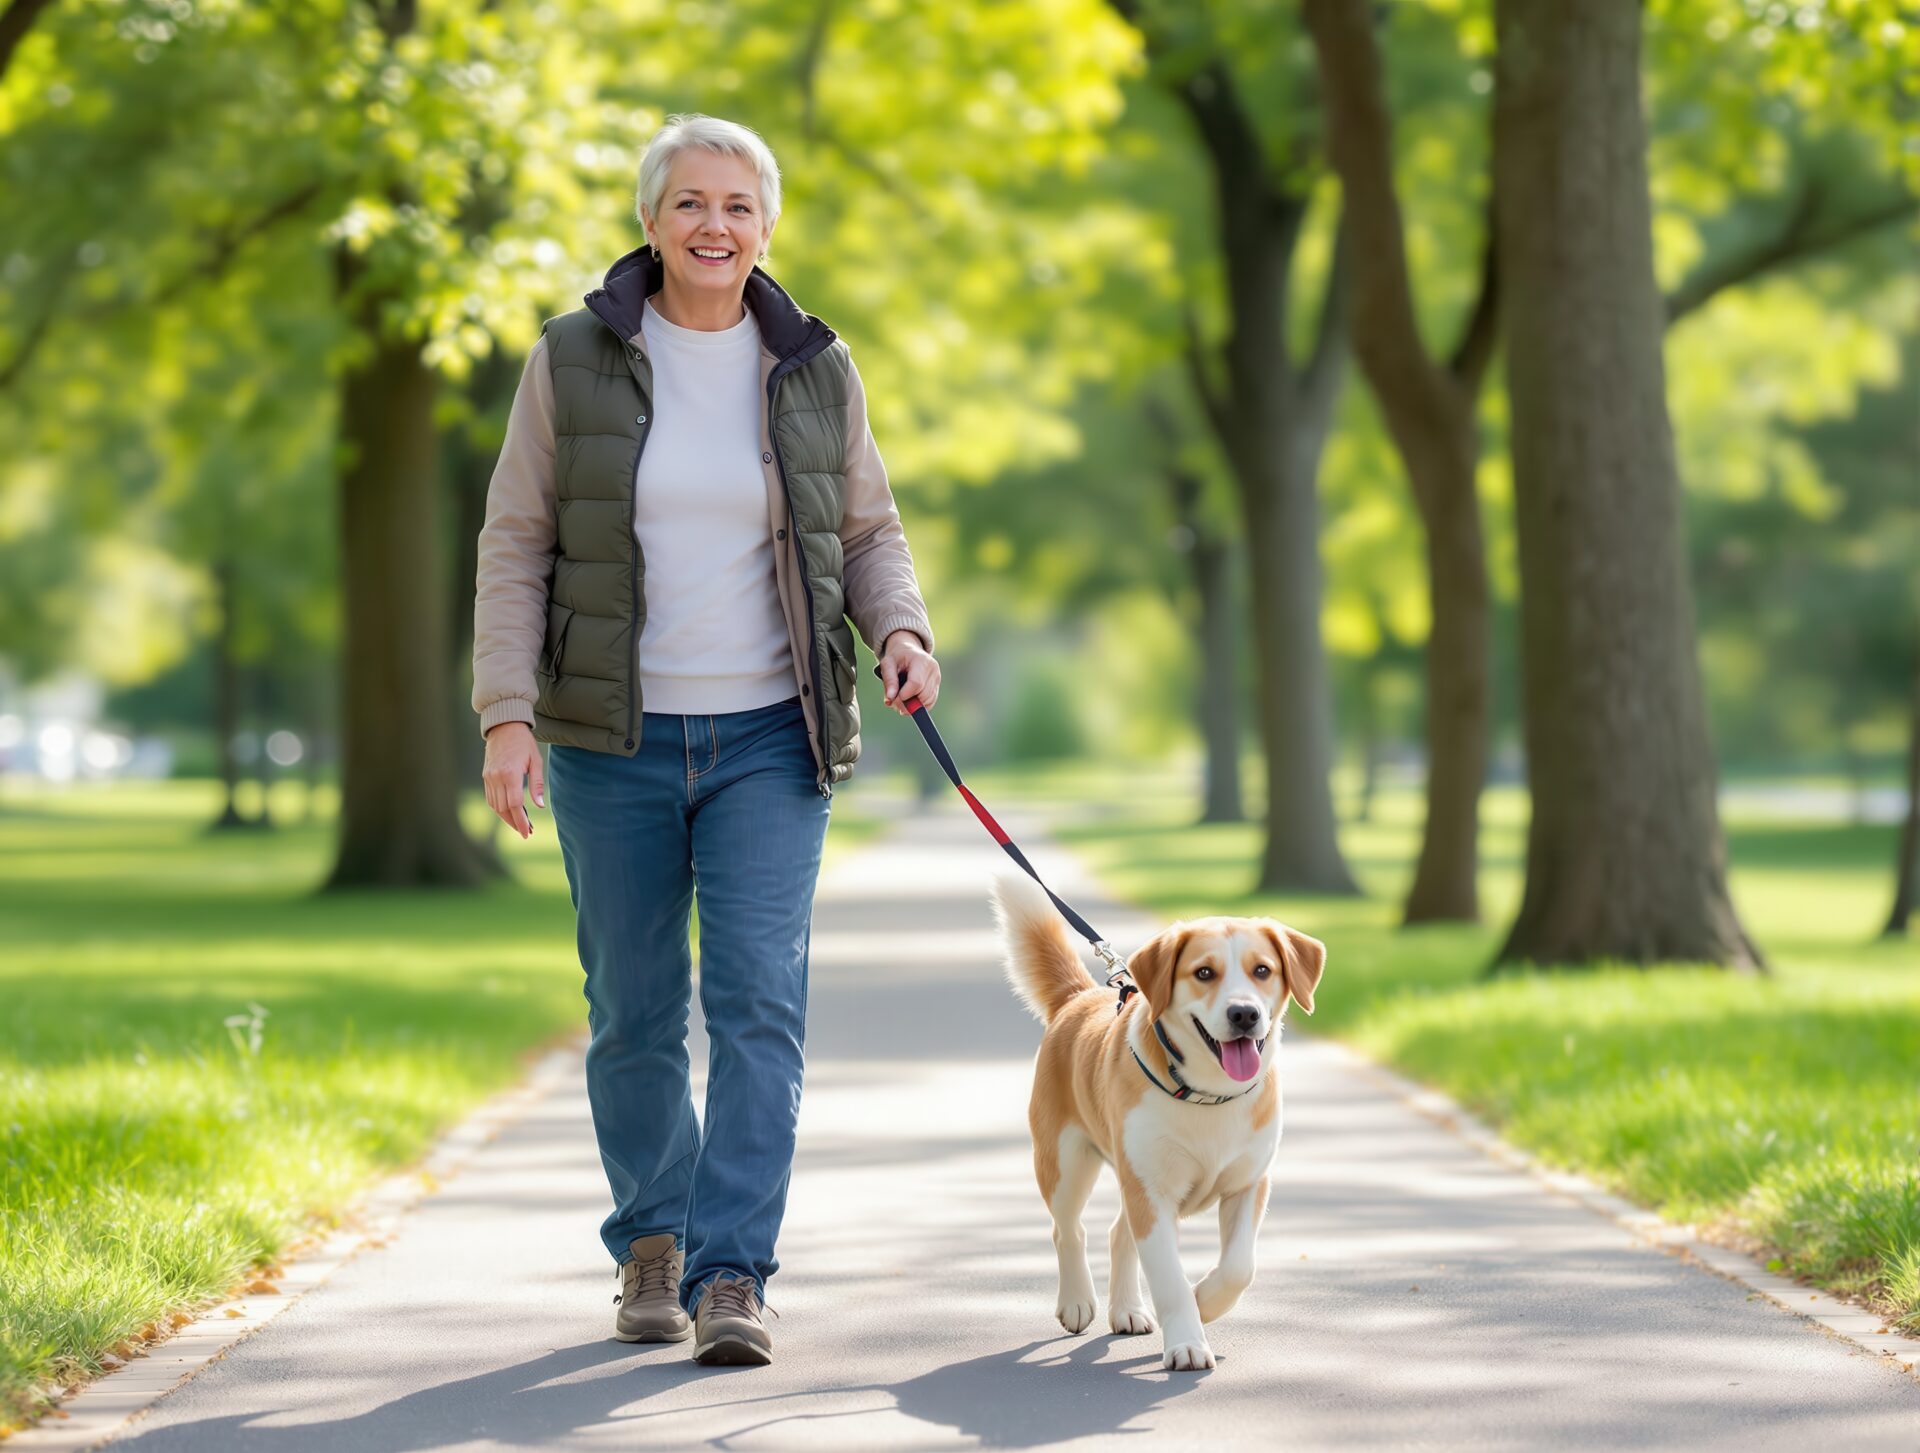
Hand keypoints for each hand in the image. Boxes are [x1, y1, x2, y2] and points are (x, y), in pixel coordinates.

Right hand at [482, 721, 543, 838]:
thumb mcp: (536, 761)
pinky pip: (490, 798)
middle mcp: (496, 777)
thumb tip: (540, 806)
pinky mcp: (485, 776)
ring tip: (520, 823)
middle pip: (503, 809)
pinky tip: (510, 812)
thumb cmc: (524, 743)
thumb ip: (537, 784)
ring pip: (495, 806)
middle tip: (527, 831)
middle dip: (515, 822)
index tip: (527, 832)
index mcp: (510, 774)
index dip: (521, 821)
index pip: (514, 804)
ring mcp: (488, 777)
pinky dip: (499, 808)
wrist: (504, 727)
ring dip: (506, 817)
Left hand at [878, 630, 939, 715]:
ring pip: (927, 701)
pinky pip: (930, 702)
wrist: (908, 651)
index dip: (904, 695)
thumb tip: (890, 700)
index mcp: (921, 660)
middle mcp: (933, 669)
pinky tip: (909, 700)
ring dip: (912, 706)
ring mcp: (937, 678)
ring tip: (900, 700)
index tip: (893, 698)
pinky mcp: (937, 685)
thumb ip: (889, 681)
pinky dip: (918, 705)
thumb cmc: (897, 657)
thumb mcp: (887, 664)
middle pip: (923, 695)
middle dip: (907, 703)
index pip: (916, 683)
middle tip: (894, 702)